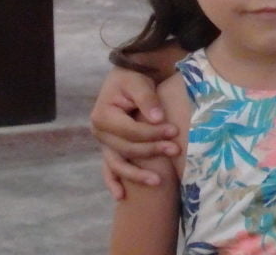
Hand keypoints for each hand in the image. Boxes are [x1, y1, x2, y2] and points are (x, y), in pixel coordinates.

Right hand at [90, 67, 179, 199]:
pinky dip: (113, 182)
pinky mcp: (109, 149)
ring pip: (118, 164)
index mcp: (103, 116)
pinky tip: (122, 196)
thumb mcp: (139, 83)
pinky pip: (109, 169)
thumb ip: (147, 99)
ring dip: (137, 175)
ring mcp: (103, 143)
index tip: (174, 131)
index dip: (153, 133)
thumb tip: (158, 119)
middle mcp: (99, 132)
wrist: (126, 78)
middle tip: (176, 149)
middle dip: (153, 150)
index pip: (131, 131)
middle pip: (128, 148)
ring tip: (158, 181)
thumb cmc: (132, 79)